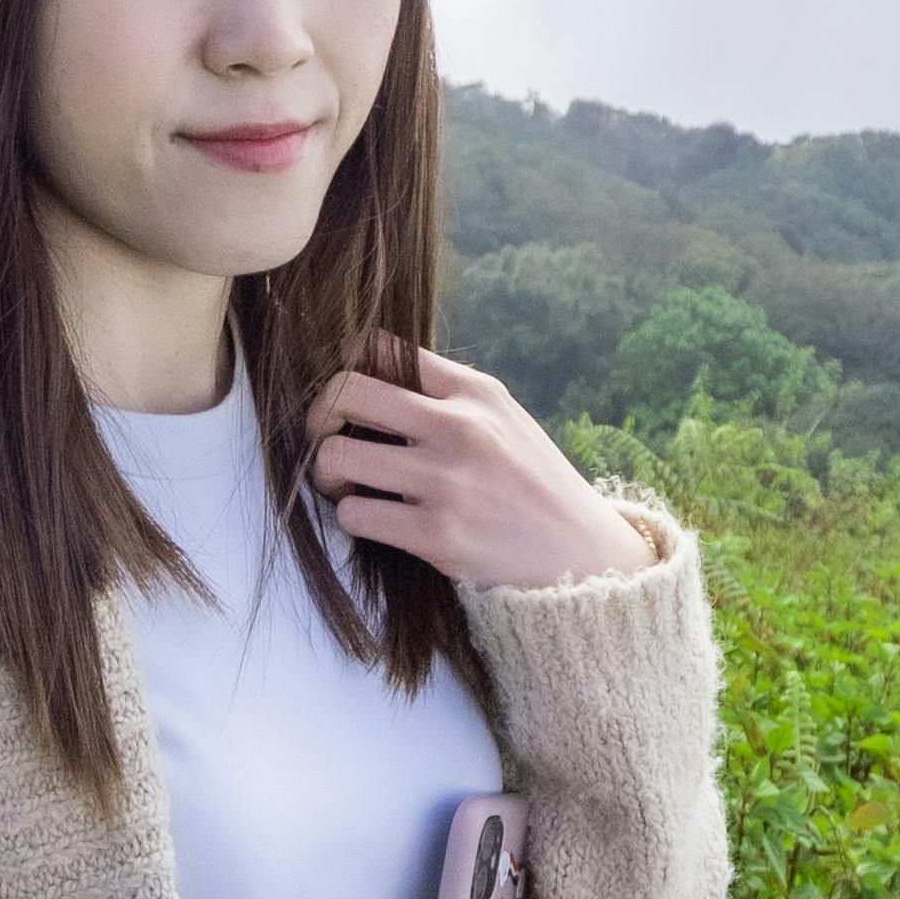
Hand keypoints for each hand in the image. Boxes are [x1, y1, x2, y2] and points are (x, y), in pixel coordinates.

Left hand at [311, 346, 650, 588]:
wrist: (580, 551)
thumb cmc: (530, 481)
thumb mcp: (502, 416)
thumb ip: (445, 391)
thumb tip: (367, 367)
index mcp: (474, 391)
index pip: (380, 347)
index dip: (343, 365)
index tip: (344, 393)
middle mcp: (460, 427)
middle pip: (344, 393)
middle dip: (319, 416)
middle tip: (329, 437)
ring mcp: (447, 482)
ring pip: (336, 457)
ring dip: (329, 474)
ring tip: (347, 485)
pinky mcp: (437, 536)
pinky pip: (354, 515)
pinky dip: (353, 516)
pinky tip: (374, 518)